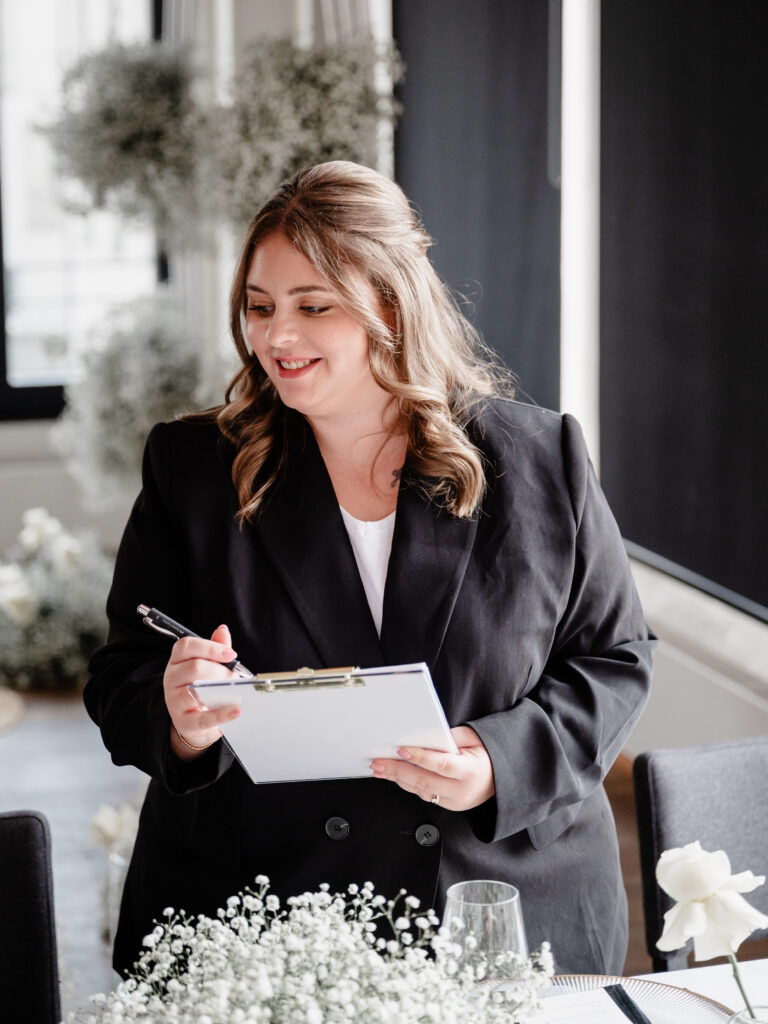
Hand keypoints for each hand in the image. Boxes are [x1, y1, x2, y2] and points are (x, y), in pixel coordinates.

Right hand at [164, 624, 240, 759]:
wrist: (195, 722)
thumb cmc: (203, 688)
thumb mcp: (208, 665)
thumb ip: (216, 648)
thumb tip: (222, 629)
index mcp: (177, 661)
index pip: (186, 646)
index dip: (210, 647)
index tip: (231, 654)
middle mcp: (171, 678)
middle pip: (195, 667)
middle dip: (220, 671)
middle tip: (235, 677)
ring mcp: (174, 701)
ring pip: (195, 691)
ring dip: (221, 690)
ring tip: (236, 692)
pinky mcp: (183, 722)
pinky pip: (202, 718)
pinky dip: (221, 714)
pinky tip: (236, 710)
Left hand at [370, 725, 494, 810]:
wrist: (501, 777)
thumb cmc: (486, 753)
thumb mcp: (473, 738)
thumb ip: (450, 737)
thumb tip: (423, 735)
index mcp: (471, 770)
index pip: (441, 764)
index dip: (420, 757)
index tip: (400, 749)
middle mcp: (462, 790)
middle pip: (424, 780)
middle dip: (398, 770)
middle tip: (378, 762)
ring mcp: (454, 801)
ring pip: (420, 790)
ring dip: (397, 778)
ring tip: (379, 768)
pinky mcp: (447, 805)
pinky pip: (424, 794)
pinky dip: (407, 783)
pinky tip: (393, 775)